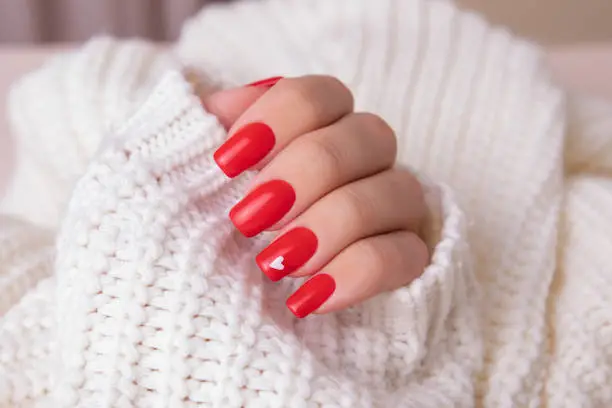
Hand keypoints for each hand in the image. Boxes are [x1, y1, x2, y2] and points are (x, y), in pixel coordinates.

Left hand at [201, 75, 428, 317]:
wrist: (245, 295)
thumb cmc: (228, 221)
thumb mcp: (205, 179)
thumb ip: (210, 133)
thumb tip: (223, 106)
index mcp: (325, 126)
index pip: (321, 96)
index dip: (278, 119)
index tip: (227, 162)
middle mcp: (369, 157)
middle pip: (368, 135)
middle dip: (306, 174)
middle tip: (249, 218)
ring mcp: (397, 204)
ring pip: (397, 191)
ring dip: (332, 225)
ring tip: (275, 263)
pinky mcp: (408, 256)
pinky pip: (407, 256)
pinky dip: (356, 275)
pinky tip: (305, 299)